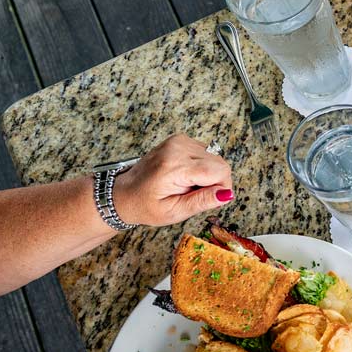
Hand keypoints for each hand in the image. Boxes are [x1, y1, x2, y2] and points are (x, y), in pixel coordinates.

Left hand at [112, 134, 233, 226]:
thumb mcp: (173, 212)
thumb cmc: (145, 205)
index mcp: (175, 166)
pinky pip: (206, 153)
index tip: (207, 199)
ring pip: (215, 159)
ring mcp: (178, 141)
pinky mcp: (180, 140)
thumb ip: (202, 202)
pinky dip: (201, 167)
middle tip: (192, 193)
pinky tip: (185, 176)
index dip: (221, 189)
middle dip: (214, 182)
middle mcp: (177, 148)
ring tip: (186, 185)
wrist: (125, 193)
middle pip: (220, 164)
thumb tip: (227, 194)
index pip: (220, 171)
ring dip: (207, 175)